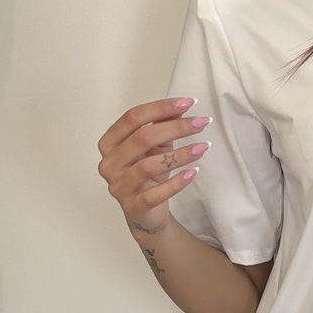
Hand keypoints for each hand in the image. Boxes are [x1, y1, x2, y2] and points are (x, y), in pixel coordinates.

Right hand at [97, 97, 210, 236]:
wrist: (146, 211)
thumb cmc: (147, 173)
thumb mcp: (156, 146)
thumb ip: (163, 125)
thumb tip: (181, 106)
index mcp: (110, 143)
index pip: (133, 118)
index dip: (161, 108)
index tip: (188, 102)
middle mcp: (109, 164)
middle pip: (142, 138)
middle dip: (176, 127)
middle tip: (201, 123)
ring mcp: (118, 186)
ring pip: (149, 166)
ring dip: (180, 154)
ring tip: (202, 147)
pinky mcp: (133, 206)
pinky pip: (155, 194)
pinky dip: (177, 183)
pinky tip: (193, 172)